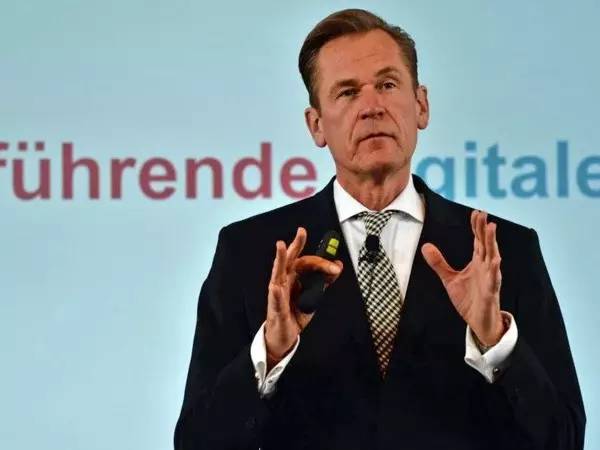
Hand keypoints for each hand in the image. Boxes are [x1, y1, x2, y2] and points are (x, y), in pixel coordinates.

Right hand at [265, 227, 342, 368]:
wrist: (284, 335)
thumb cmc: (295, 313)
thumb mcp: (314, 296)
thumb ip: (324, 281)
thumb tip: (337, 265)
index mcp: (293, 276)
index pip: (307, 262)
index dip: (322, 263)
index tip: (335, 266)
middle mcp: (284, 281)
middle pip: (290, 260)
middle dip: (295, 245)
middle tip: (301, 232)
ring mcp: (277, 293)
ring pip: (278, 273)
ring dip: (280, 259)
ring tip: (281, 246)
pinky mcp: (275, 308)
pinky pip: (275, 299)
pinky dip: (276, 293)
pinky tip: (275, 286)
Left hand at [421, 210, 504, 345]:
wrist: (478, 321)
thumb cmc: (468, 299)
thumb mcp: (449, 279)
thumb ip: (439, 263)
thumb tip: (425, 246)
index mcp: (478, 263)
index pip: (478, 241)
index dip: (477, 227)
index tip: (476, 213)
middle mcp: (486, 267)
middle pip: (486, 244)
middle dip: (484, 229)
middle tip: (483, 214)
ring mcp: (490, 279)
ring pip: (493, 257)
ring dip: (492, 243)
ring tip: (492, 228)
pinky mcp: (491, 292)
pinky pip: (494, 280)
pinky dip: (495, 270)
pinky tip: (496, 260)